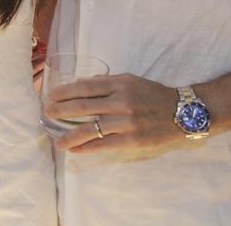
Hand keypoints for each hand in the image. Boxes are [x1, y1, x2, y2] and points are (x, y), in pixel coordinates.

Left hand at [44, 73, 180, 152]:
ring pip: (90, 128)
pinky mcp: (132, 139)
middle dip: (61, 110)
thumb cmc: (153, 95)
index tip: (51, 96)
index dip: (65, 92)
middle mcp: (121, 101)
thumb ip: (107, 83)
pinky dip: (87, 148)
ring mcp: (126, 121)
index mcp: (120, 84)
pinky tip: (75, 150)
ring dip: (70, 135)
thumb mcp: (131, 81)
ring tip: (57, 141)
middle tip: (47, 114)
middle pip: (83, 106)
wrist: (183, 113)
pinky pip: (103, 144)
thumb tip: (81, 85)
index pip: (85, 87)